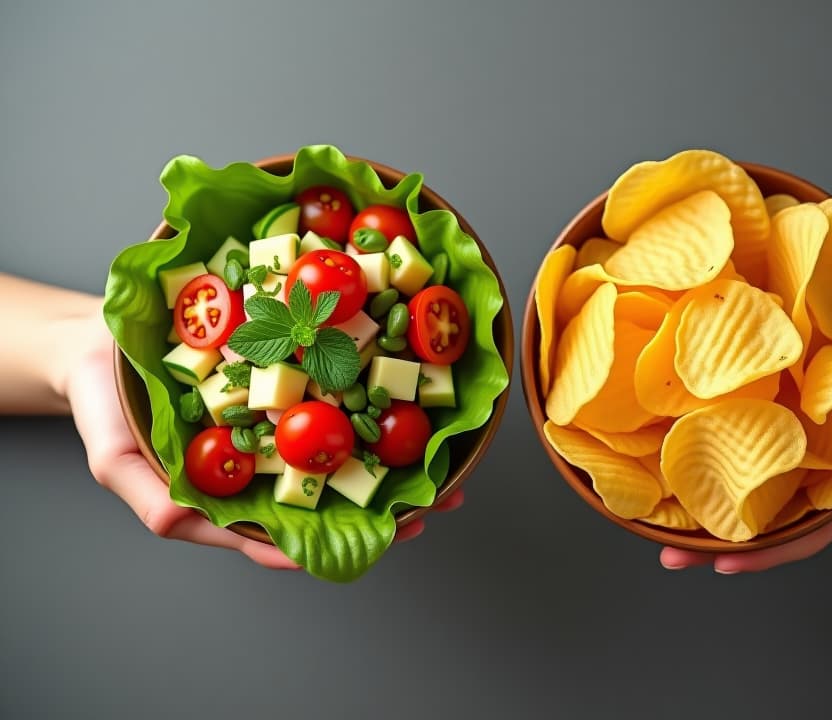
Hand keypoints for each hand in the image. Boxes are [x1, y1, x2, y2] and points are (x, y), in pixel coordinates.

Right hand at [65, 309, 459, 567]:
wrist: (104, 338)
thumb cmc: (107, 400)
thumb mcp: (111, 453)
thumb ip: (144, 489)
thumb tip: (177, 516)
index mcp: (227, 493)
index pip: (283, 531)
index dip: (331, 541)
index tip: (379, 539)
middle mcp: (260, 462)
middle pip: (328, 493)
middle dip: (384, 501)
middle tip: (436, 502)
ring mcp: (276, 421)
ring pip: (339, 446)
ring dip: (390, 454)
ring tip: (443, 462)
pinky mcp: (284, 374)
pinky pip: (329, 386)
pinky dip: (365, 390)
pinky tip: (402, 386)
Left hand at [660, 245, 831, 572]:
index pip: (798, 522)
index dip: (763, 550)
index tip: (718, 564)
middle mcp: (803, 434)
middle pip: (752, 488)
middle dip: (707, 523)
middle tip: (662, 548)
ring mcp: (785, 397)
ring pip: (735, 438)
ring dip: (691, 461)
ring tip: (646, 485)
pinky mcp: (776, 352)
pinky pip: (736, 376)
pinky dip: (702, 389)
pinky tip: (663, 398)